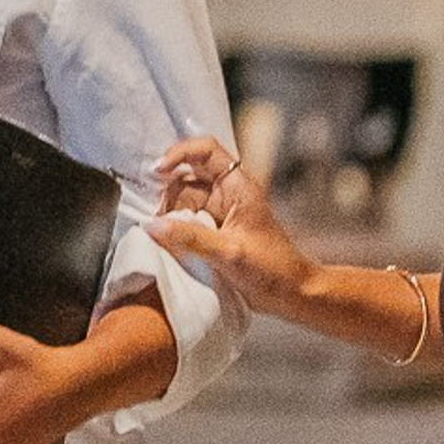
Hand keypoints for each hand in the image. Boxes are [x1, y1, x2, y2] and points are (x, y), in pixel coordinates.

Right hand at [147, 135, 315, 319]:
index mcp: (238, 186)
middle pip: (187, 174)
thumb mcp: (230, 252)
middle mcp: (227, 192)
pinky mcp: (212, 230)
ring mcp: (218, 211)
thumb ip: (191, 238)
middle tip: (154, 212)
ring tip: (159, 231)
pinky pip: (185, 220)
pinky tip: (164, 240)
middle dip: (167, 188)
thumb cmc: (273, 269)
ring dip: (167, 211)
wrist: (291, 294)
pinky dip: (172, 227)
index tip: (157, 171)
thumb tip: (152, 226)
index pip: (206, 150)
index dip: (179, 152)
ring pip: (182, 198)